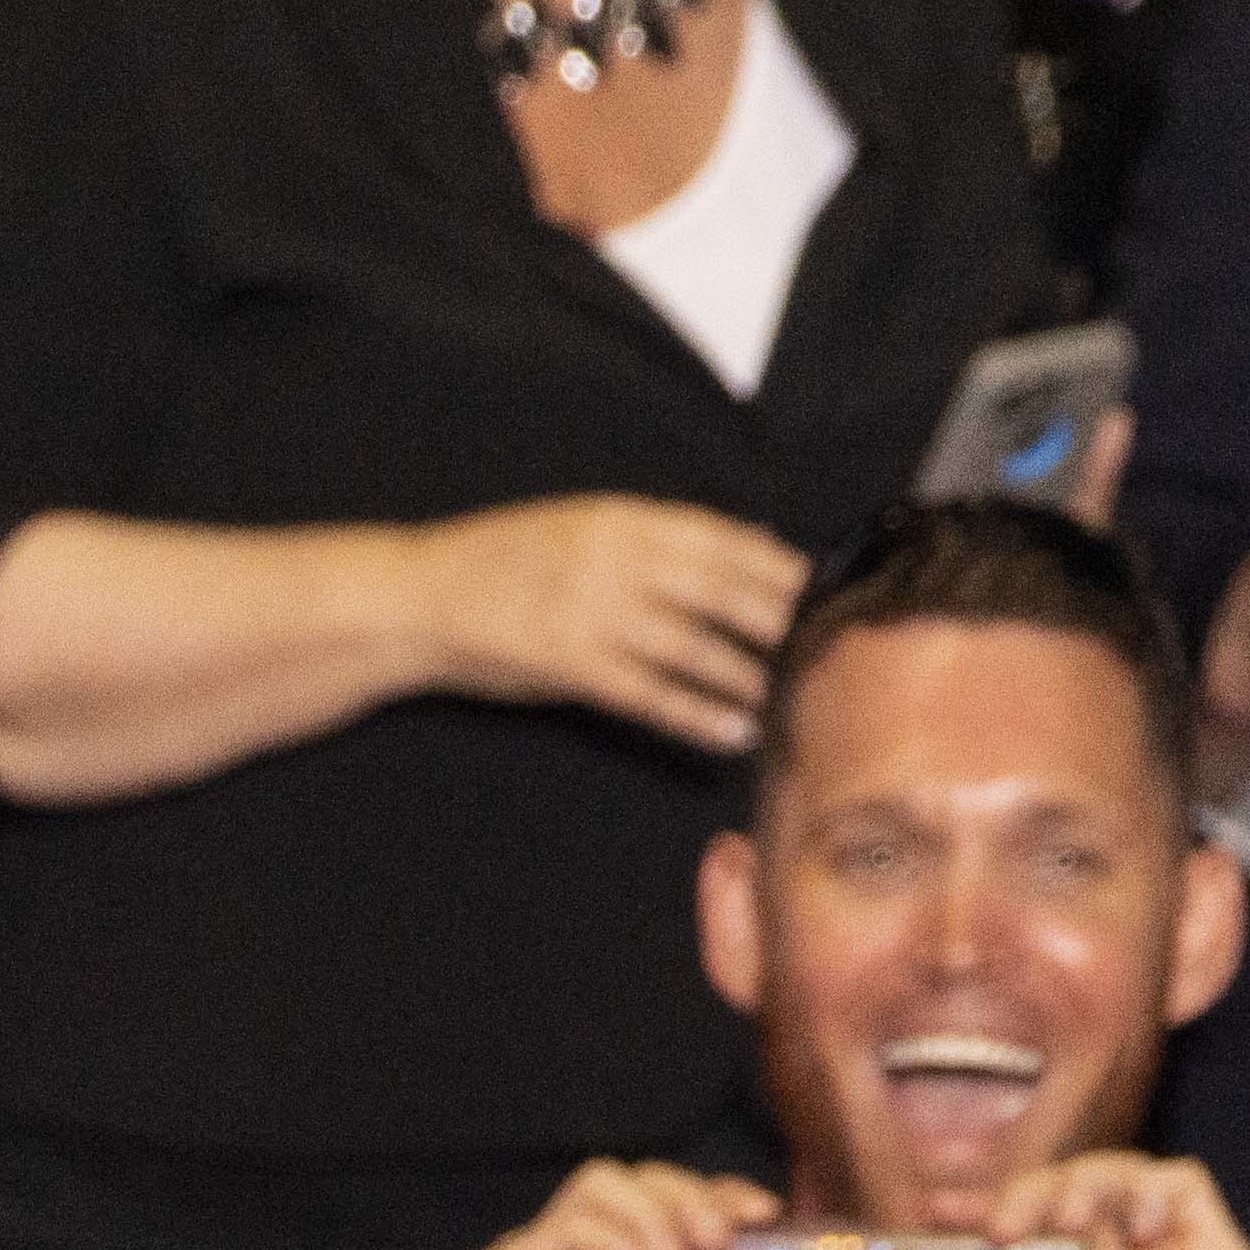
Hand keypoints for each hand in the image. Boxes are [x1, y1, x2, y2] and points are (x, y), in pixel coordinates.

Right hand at [405, 495, 811, 754]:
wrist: (420, 598)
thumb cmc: (497, 565)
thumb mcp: (575, 527)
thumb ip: (645, 540)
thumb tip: (727, 554)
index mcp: (623, 519)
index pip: (724, 539)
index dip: (779, 566)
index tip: (821, 586)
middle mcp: (617, 560)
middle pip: (726, 590)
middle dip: (783, 620)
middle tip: (830, 646)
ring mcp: (595, 614)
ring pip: (697, 647)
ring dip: (750, 675)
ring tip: (791, 696)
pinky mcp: (572, 666)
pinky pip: (651, 694)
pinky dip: (697, 714)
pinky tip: (732, 730)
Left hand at [894, 1156, 1249, 1249]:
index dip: (974, 1229)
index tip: (930, 1222)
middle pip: (1055, 1205)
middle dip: (1018, 1192)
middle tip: (992, 1226)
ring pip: (1111, 1179)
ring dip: (1077, 1180)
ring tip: (1063, 1219)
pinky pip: (1182, 1188)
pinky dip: (1148, 1188)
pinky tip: (1137, 1229)